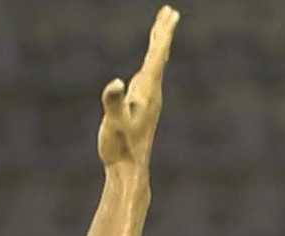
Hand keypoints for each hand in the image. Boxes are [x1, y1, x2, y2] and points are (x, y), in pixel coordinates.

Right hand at [98, 5, 178, 169]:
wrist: (129, 170)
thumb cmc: (120, 146)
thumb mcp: (114, 123)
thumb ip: (113, 103)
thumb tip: (115, 83)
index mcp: (147, 91)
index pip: (157, 56)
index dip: (163, 33)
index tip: (171, 13)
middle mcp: (151, 93)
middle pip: (159, 56)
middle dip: (163, 33)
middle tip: (170, 11)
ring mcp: (147, 101)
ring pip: (155, 66)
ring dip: (158, 47)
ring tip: (160, 32)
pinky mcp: (141, 109)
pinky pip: (147, 78)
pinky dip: (150, 65)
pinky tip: (146, 69)